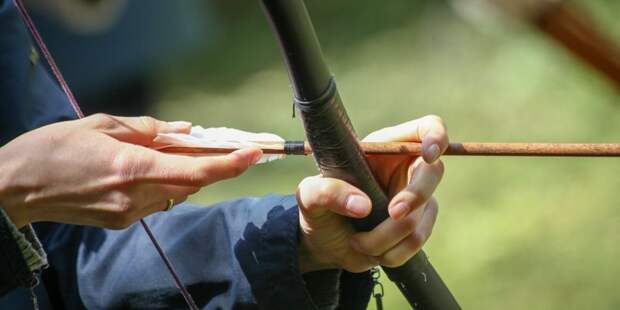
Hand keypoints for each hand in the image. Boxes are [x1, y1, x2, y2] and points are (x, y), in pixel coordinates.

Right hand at [0, 114, 261, 228]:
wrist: (13, 191)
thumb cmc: (49, 151)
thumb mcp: (98, 125)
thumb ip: (146, 129)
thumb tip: (182, 130)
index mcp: (131, 168)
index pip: (194, 170)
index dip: (229, 163)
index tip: (254, 154)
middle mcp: (135, 196)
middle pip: (192, 183)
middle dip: (216, 165)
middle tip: (232, 147)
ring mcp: (128, 213)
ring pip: (176, 192)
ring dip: (189, 173)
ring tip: (190, 151)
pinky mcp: (120, 221)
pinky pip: (158, 200)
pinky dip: (167, 182)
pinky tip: (159, 167)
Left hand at [297, 115, 446, 272]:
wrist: (324, 240)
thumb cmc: (319, 206)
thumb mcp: (310, 194)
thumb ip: (327, 191)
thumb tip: (363, 206)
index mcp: (386, 147)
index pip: (427, 128)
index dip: (435, 136)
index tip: (427, 154)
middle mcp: (407, 169)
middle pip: (434, 172)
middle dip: (415, 196)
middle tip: (392, 213)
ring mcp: (417, 198)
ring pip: (421, 216)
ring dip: (387, 237)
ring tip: (358, 241)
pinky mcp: (418, 226)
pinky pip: (418, 240)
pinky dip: (392, 251)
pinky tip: (369, 249)